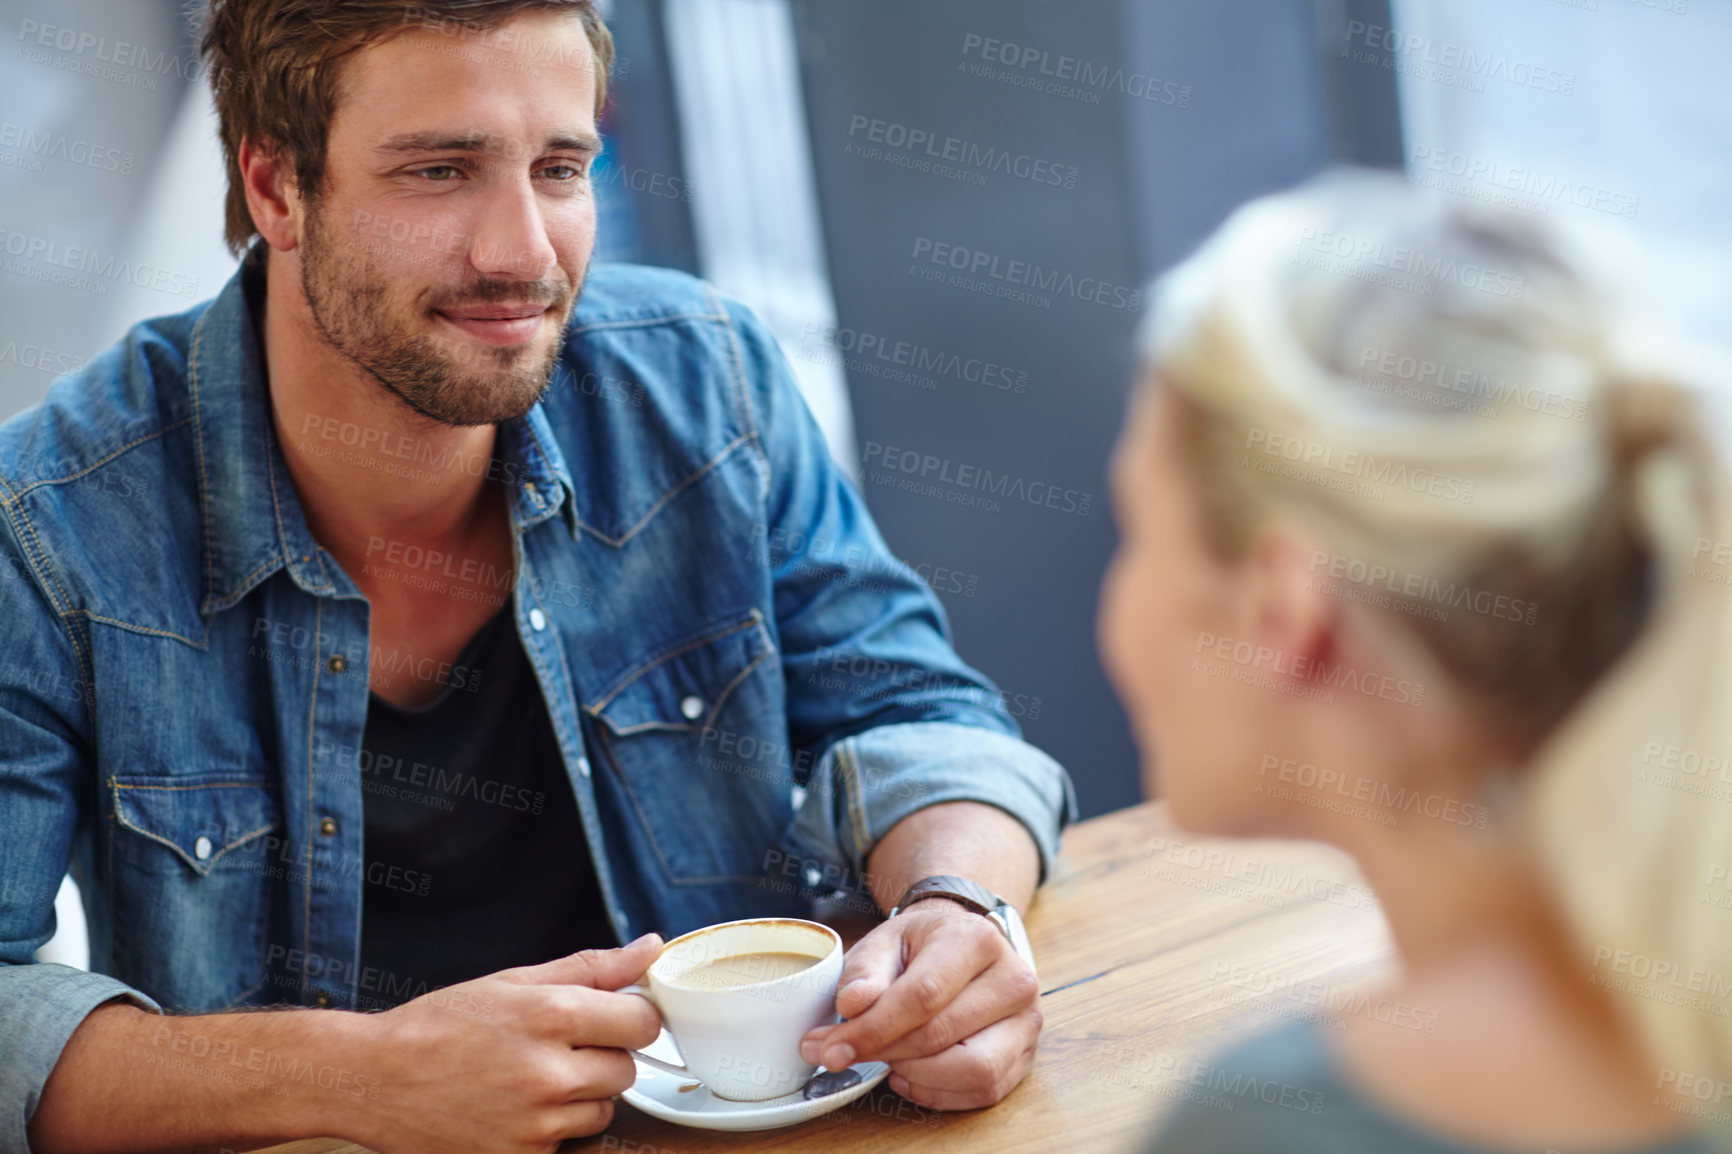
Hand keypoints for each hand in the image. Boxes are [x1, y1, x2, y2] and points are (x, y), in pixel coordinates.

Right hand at [349, 934, 663, 1153]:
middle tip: (560, 1045)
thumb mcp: (515, 981)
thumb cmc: (443, 1023)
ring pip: (602, 1109)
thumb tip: (650, 948)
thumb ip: (592, 967)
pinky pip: (567, 1140)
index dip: (632, 1016)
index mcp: (552, 1015)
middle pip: (626, 1068)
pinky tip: (514, 1106)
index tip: (612, 1016)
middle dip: (604, 1055)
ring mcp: (535, 1123)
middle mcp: (549, 1073)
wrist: (374, 1080)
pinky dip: (552, 1126)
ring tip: (532, 1076)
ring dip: (581, 1094)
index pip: (642, 1021)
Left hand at [799, 901, 1040, 1110]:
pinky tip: (910, 1073)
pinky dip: (939, 1091)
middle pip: (942, 1036)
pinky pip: (984, 1090)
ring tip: (886, 1059)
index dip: (874, 1029)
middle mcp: (1013, 979)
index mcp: (976, 939)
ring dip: (916, 1075)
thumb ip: (864, 970)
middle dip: (883, 1053)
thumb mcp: (886, 940)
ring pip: (973, 1071)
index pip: (923, 995)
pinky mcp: (1026, 1054)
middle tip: (840, 1055)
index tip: (831, 1047)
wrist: (963, 945)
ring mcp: (1026, 1020)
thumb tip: (852, 1005)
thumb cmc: (922, 945)